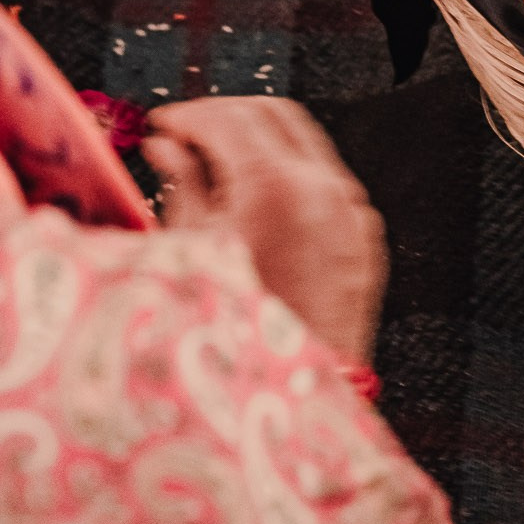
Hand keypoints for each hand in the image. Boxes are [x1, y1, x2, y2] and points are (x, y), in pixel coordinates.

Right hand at [144, 96, 386, 366]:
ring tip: (214, 167)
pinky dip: (288, 175)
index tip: (161, 125)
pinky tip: (253, 200)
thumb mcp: (193, 254)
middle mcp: (323, 189)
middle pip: (273, 115)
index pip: (228, 118)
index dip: (188, 115)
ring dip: (259, 142)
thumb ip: (183, 187)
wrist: (290, 408)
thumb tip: (167, 148)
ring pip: (304, 145)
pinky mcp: (362, 239)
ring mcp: (350, 213)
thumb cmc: (231, 337)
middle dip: (226, 115)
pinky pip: (325, 184)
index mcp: (275, 187)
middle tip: (186, 134)